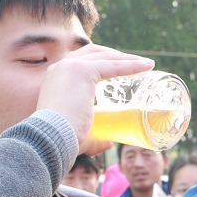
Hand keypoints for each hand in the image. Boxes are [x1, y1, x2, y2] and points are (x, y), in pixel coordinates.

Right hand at [36, 44, 153, 154]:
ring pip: (105, 56)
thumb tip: (108, 143)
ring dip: (126, 58)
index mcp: (56, 78)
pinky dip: (131, 65)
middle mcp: (61, 67)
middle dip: (116, 56)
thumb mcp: (78, 132)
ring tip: (145, 64)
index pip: (81, 61)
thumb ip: (94, 137)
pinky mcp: (83, 71)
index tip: (119, 67)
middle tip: (135, 63)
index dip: (101, 62)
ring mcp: (71, 67)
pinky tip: (145, 67)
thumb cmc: (61, 140)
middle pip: (94, 52)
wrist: (51, 138)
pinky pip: (113, 65)